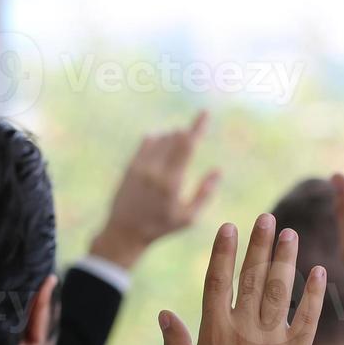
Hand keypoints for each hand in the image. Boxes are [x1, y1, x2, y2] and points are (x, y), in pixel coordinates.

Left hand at [89, 112, 221, 269]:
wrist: (125, 231)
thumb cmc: (161, 226)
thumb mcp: (188, 218)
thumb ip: (205, 194)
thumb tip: (218, 171)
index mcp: (172, 183)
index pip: (187, 146)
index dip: (197, 127)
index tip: (205, 113)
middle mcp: (155, 171)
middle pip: (174, 138)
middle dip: (186, 134)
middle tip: (191, 139)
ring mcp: (140, 167)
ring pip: (161, 138)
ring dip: (173, 137)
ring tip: (176, 152)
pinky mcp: (130, 166)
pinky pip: (147, 142)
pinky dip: (158, 139)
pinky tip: (162, 144)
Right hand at [160, 215, 326, 344]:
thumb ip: (174, 344)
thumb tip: (165, 313)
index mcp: (213, 331)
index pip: (216, 279)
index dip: (223, 251)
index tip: (228, 227)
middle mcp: (242, 328)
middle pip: (251, 276)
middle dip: (259, 243)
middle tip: (268, 218)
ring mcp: (271, 340)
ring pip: (279, 289)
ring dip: (285, 258)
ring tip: (290, 233)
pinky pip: (308, 317)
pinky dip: (314, 294)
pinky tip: (318, 272)